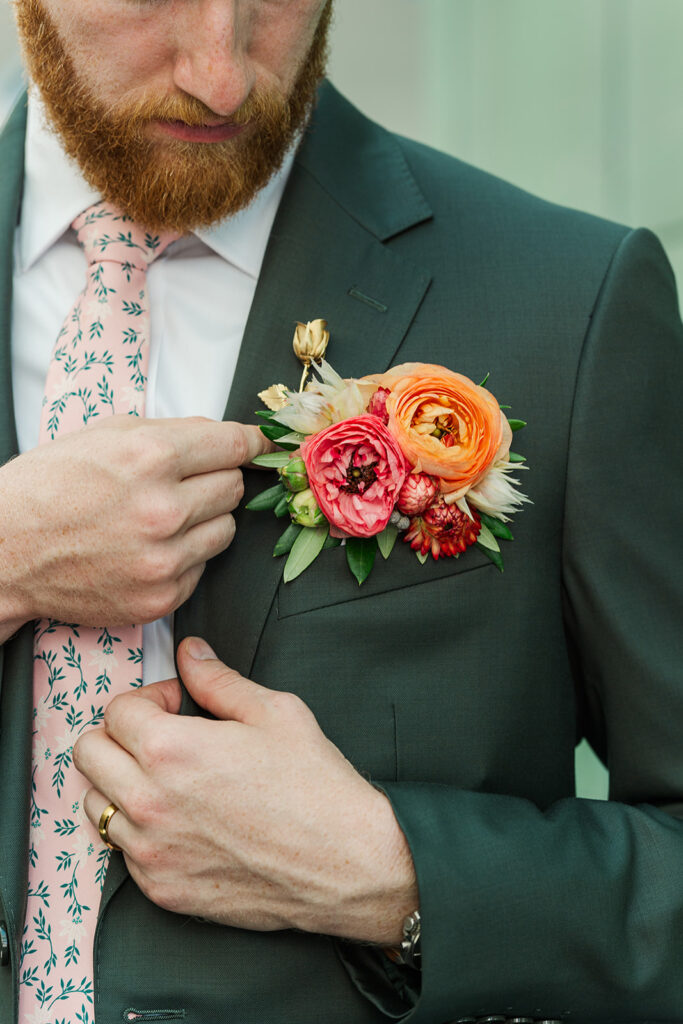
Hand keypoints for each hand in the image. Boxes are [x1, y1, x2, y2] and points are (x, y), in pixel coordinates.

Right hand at [0, 417, 269, 638]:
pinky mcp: (161, 597)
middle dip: (215, 480)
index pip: (234, 446)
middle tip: (183, 482)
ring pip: (226, 530)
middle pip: (234, 488)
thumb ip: (173, 432)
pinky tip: (148, 547)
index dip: (249, 443)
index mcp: (150, 457)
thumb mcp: (106, 434)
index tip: (257, 445)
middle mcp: (162, 510)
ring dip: (204, 520)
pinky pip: (202, 567)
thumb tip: (225, 437)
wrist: (5, 550)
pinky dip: (184, 556)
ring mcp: (163, 559)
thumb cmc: (48, 488)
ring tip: (162, 517)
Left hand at [74, 637, 417, 943]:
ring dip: (123, 783)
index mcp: (171, 749)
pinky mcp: (160, 889)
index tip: (179, 706)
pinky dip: (141, 830)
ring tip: (172, 781)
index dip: (150, 699)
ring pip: (95, 803)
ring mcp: (151, 851)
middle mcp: (148, 802)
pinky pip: (121, 850)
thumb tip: (189, 652)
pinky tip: (185, 821)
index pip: (116, 709)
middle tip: (164, 738)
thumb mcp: (274, 712)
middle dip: (121, 735)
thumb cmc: (316, 784)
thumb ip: (218, 679)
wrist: (346, 863)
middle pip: (88, 753)